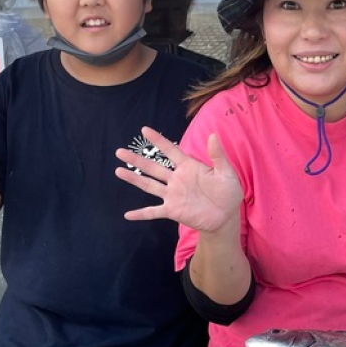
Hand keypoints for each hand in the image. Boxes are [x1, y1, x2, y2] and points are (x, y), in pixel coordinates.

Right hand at [115, 127, 242, 230]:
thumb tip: (212, 135)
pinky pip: (153, 212)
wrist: (226, 216)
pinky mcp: (173, 210)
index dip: (158, 140)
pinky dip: (141, 214)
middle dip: (136, 159)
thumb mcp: (226, 173)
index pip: (171, 150)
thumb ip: (218, 156)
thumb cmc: (227, 192)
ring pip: (149, 185)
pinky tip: (127, 215)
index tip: (144, 129)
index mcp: (188, 167)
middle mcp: (176, 179)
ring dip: (134, 179)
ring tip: (117, 170)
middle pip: (153, 167)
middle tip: (119, 151)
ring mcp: (173, 195)